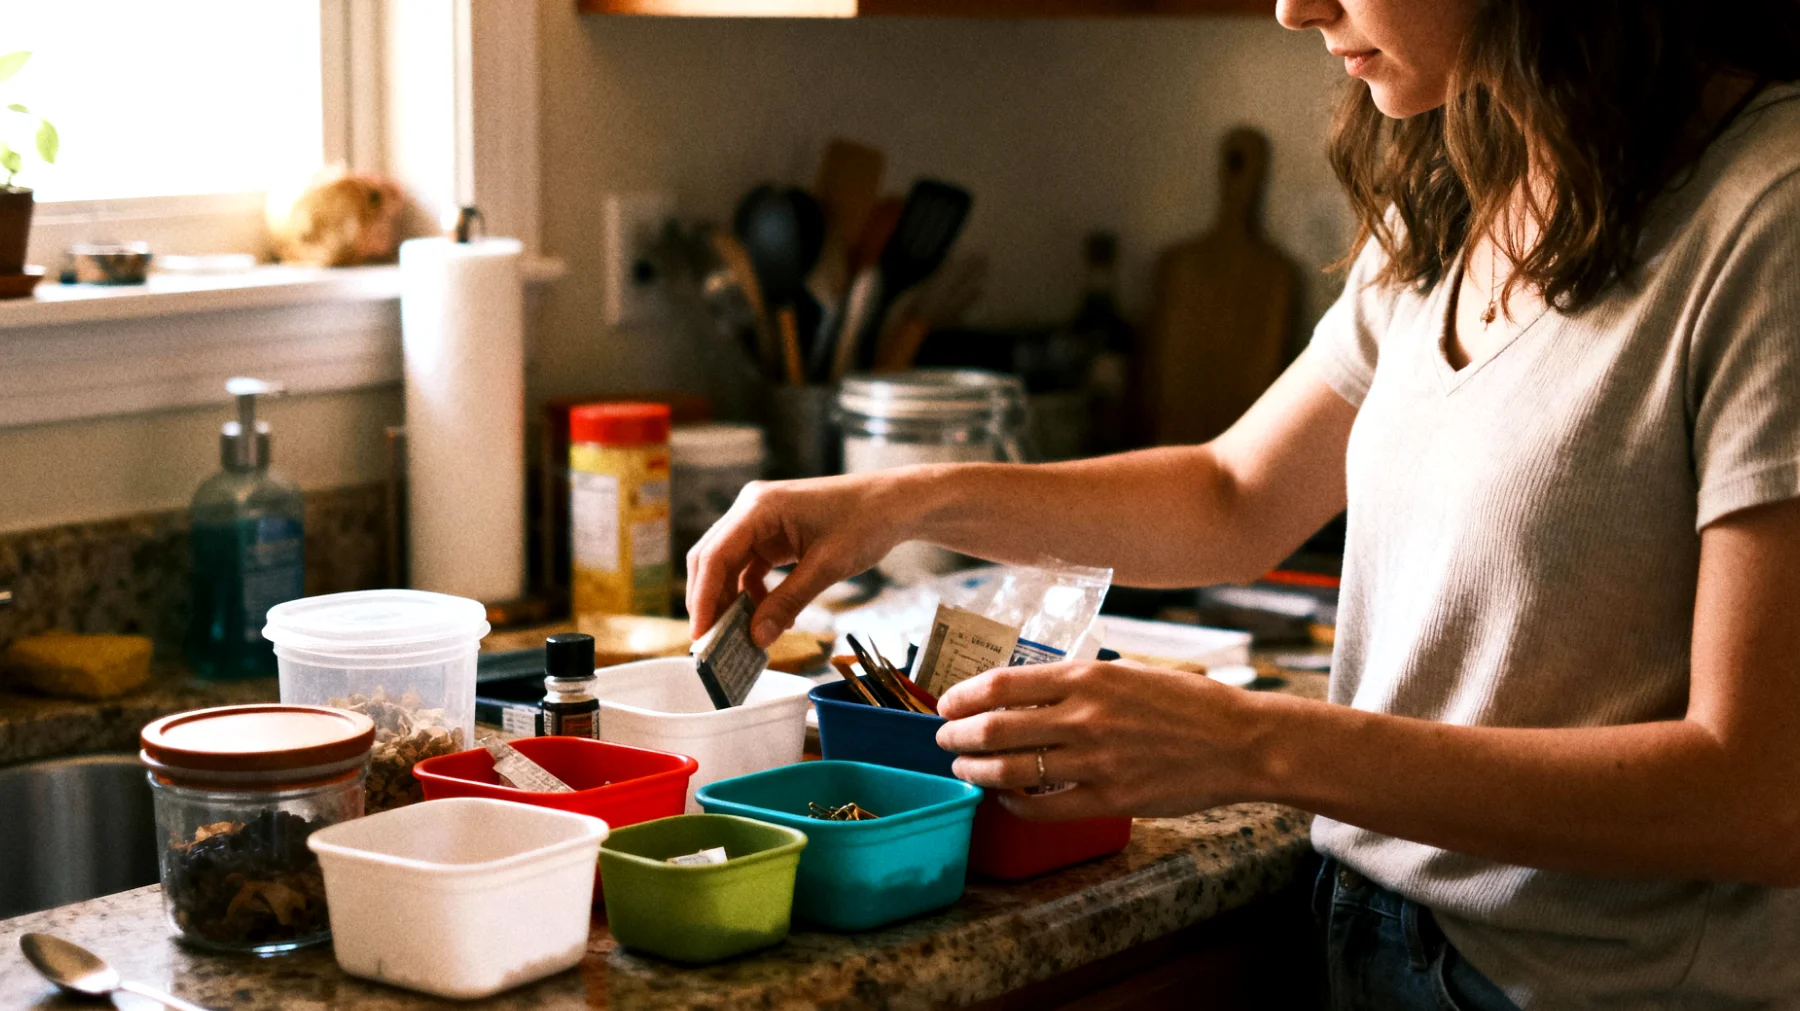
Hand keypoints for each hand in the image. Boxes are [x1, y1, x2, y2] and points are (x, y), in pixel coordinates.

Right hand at [685, 472, 919, 646]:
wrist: (896, 503)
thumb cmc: (866, 522)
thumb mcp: (827, 567)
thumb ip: (788, 602)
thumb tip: (756, 638)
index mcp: (759, 507)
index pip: (715, 555)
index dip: (703, 598)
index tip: (700, 635)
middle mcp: (752, 509)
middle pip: (713, 560)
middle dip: (711, 602)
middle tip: (711, 643)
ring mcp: (762, 521)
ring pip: (729, 566)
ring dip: (732, 601)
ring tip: (739, 637)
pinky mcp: (774, 534)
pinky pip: (751, 567)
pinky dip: (754, 594)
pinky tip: (769, 618)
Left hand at [933, 661, 1267, 820]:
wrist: (1242, 743)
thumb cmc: (1188, 704)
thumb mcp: (1130, 673)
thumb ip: (1080, 683)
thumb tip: (1025, 692)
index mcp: (1089, 676)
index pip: (1004, 684)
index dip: (964, 696)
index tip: (947, 704)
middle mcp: (1086, 716)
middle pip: (995, 727)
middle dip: (958, 736)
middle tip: (945, 741)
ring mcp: (1097, 760)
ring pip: (1011, 768)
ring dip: (977, 771)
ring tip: (965, 770)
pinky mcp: (1111, 798)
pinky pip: (1044, 806)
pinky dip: (1015, 803)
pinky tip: (1008, 798)